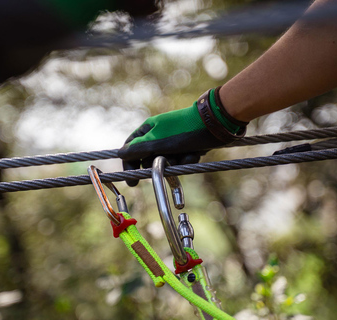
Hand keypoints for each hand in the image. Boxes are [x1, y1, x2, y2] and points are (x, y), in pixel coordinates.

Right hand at [118, 88, 246, 185]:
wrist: (216, 124)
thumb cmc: (184, 130)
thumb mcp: (158, 141)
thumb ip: (139, 150)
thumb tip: (120, 154)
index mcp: (148, 130)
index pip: (131, 149)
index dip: (130, 164)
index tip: (132, 182)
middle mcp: (158, 135)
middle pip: (149, 159)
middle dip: (159, 165)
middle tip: (166, 163)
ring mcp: (173, 141)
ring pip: (167, 162)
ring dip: (176, 163)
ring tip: (185, 155)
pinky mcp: (186, 147)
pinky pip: (181, 161)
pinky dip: (188, 160)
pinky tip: (195, 153)